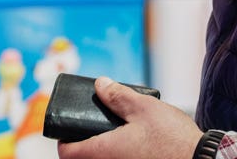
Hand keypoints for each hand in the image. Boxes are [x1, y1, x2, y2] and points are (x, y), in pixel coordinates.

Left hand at [56, 77, 202, 158]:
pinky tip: (137, 146)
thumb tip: (100, 84)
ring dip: (106, 150)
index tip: (70, 129)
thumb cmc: (173, 139)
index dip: (63, 139)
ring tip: (119, 135)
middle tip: (97, 128)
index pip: (66, 153)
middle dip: (86, 144)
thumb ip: (118, 96)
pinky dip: (120, 155)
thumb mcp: (144, 108)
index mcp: (103, 152)